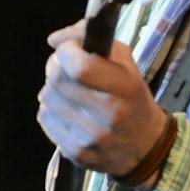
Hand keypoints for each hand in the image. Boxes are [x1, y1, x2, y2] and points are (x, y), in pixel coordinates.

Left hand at [37, 21, 167, 181]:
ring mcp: (90, 136)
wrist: (144, 146)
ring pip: (47, 97)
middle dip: (57, 67)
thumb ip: (91, 39)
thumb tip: (54, 39)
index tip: (71, 48)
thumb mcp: (125, 63)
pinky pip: (45, 118)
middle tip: (66, 68)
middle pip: (57, 79)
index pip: (79, 66)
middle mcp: (108, 115)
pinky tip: (69, 111)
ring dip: (54, 89)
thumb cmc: (131, 98)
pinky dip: (51, 110)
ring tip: (71, 92)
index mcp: (125, 88)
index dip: (67, 51)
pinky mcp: (75, 151)